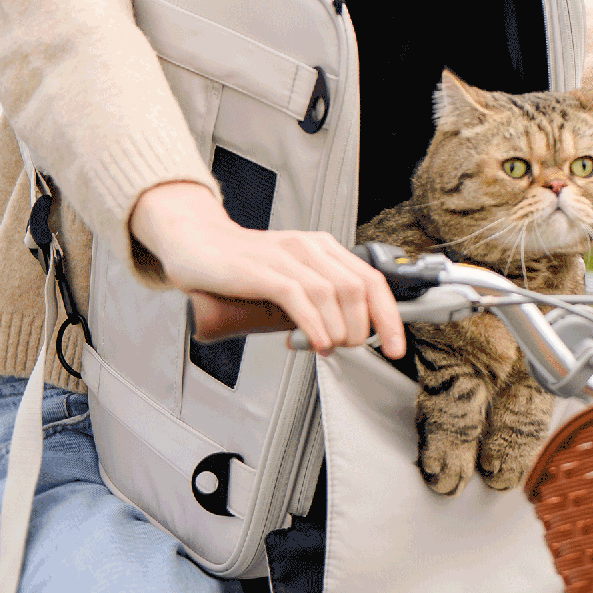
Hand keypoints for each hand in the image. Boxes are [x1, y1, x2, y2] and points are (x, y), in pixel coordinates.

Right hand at [130, 181, 404, 357]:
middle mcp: (310, 248)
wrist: (195, 244)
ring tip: (331, 348)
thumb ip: (314, 300)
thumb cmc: (241, 265)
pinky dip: (315, 324)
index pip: (371, 280)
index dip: (390, 316)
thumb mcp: (289, 277)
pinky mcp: (261, 270)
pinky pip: (299, 297)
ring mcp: (286, 257)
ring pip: (334, 293)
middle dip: (364, 327)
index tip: (396, 347)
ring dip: (341, 330)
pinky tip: (318, 342)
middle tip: (350, 348)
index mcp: (323, 248)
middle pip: (359, 288)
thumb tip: (340, 338)